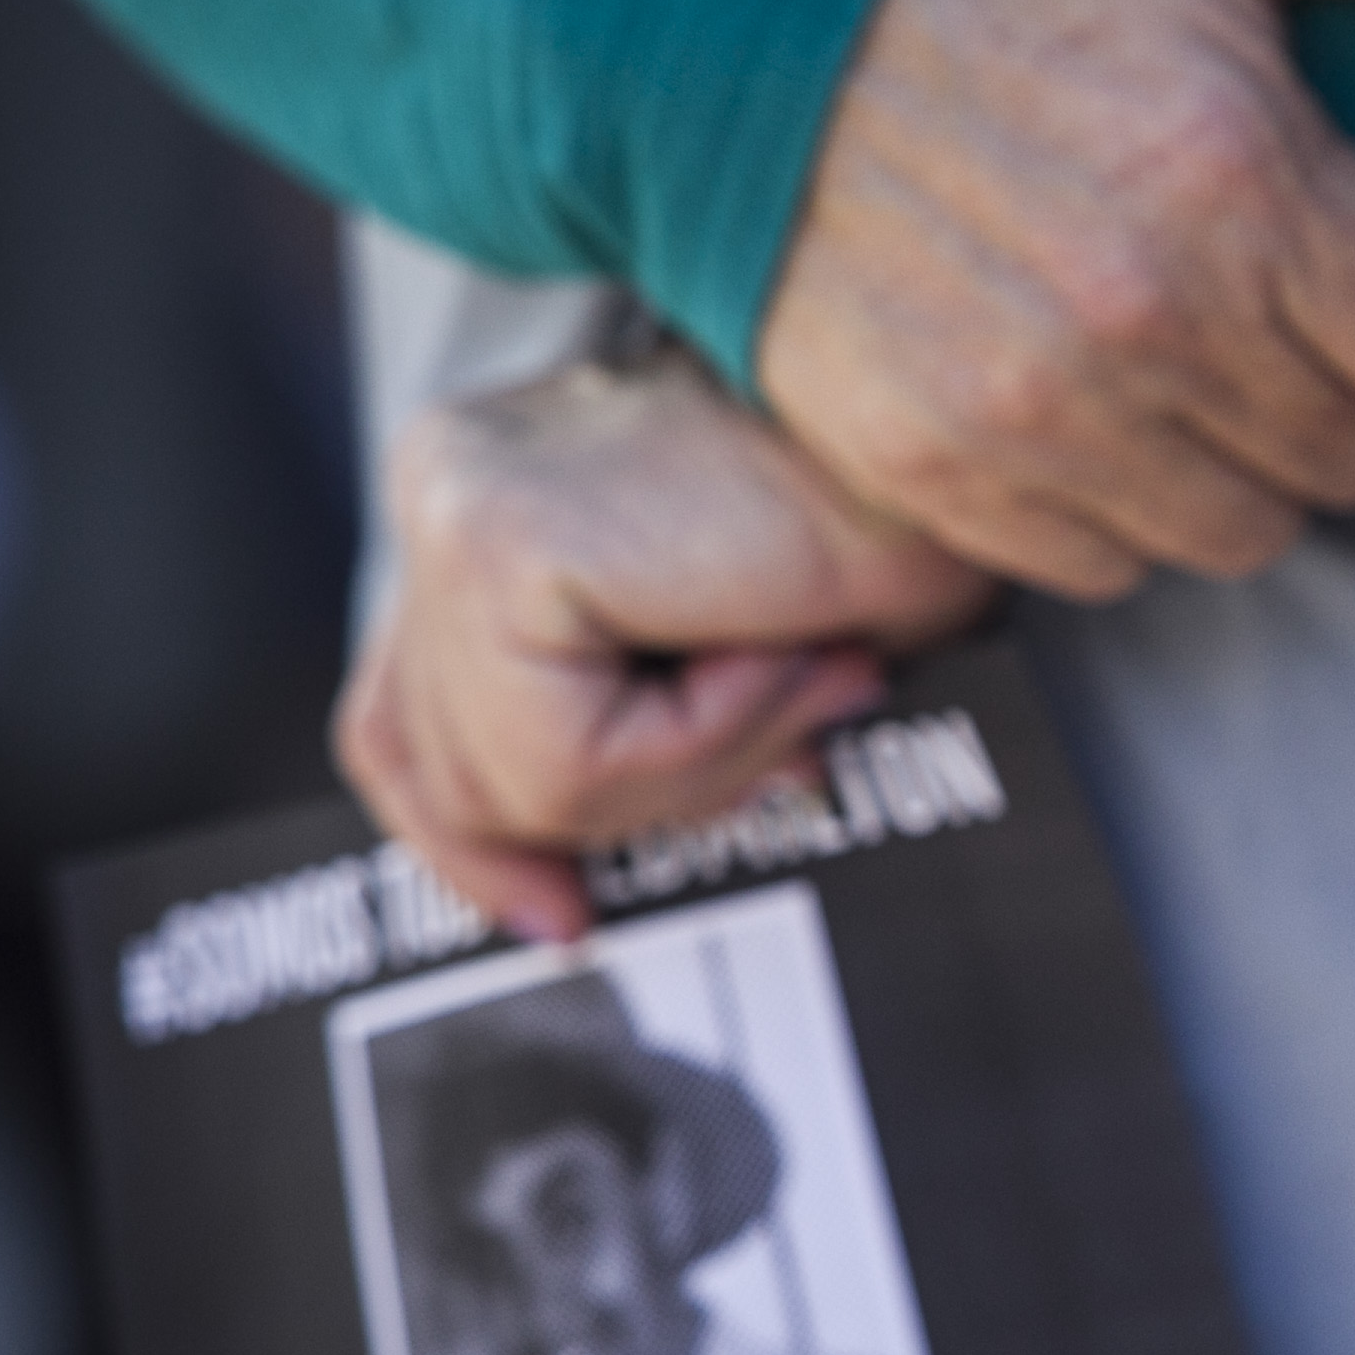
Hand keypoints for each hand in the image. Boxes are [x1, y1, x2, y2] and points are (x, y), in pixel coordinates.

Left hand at [335, 348, 993, 941]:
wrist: (951, 436)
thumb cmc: (891, 519)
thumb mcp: (733, 661)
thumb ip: (621, 741)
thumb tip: (565, 881)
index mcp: (485, 501)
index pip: (404, 724)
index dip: (473, 846)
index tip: (562, 919)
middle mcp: (446, 488)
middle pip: (447, 770)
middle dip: (628, 809)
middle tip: (791, 760)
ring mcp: (457, 507)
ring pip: (514, 785)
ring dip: (696, 768)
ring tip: (807, 677)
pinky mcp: (502, 544)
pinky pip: (569, 757)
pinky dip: (701, 742)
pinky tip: (782, 654)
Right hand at [755, 0, 1354, 599]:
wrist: (729, 18)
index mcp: (1242, 176)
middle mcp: (1153, 315)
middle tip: (1305, 332)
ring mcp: (1041, 410)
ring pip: (1245, 533)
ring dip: (1250, 471)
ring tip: (1212, 380)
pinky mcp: (941, 472)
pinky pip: (1107, 566)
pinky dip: (1127, 513)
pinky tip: (1106, 417)